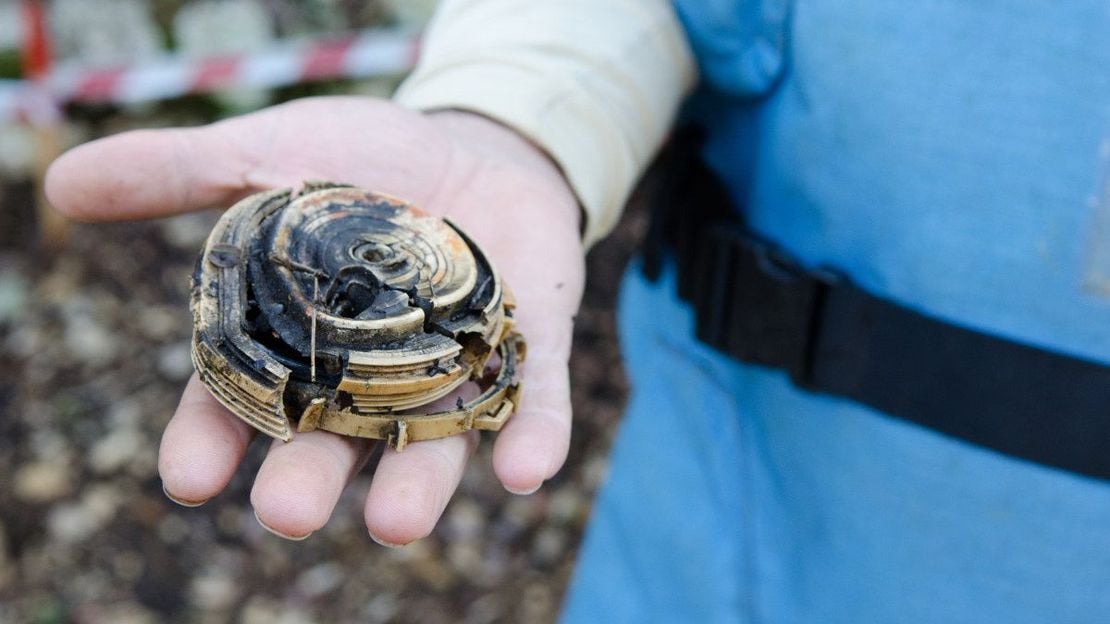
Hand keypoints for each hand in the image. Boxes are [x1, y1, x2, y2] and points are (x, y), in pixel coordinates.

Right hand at [46, 97, 584, 543]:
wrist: (471, 140)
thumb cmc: (364, 161)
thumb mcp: (270, 155)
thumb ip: (180, 175)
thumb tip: (62, 182)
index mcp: (298, 343)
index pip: (243, 402)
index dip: (212, 440)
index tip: (188, 477)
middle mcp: (370, 376)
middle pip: (334, 441)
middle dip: (310, 479)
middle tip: (286, 513)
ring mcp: (450, 366)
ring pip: (430, 441)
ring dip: (416, 484)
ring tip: (397, 523)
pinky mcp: (524, 345)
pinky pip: (531, 400)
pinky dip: (532, 434)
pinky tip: (527, 470)